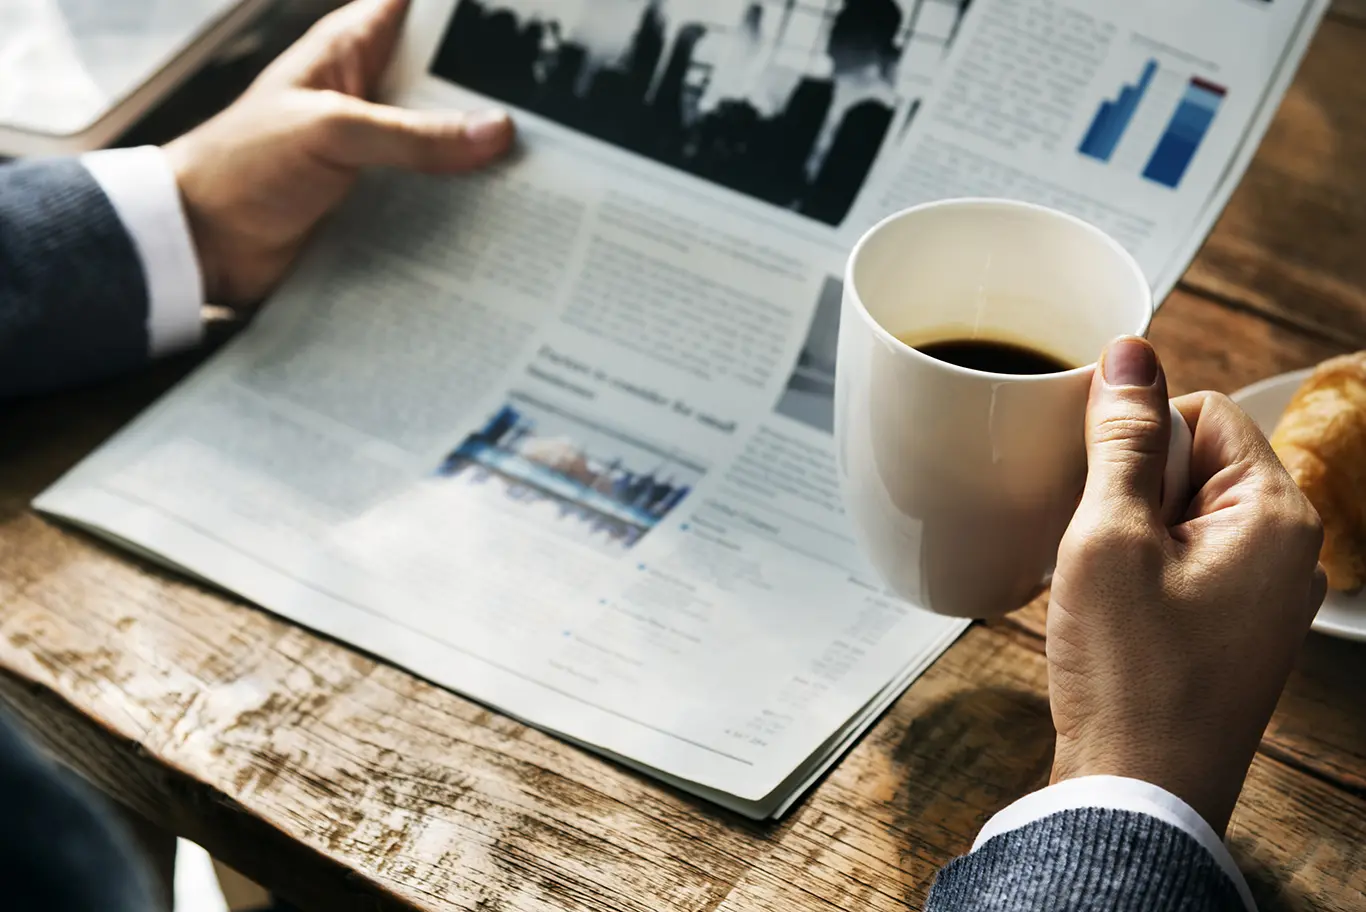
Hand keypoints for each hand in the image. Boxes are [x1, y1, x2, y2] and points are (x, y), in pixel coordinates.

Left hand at [165, 0, 513, 305]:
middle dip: (496, 98)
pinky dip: (465, 211)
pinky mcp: (381, 205)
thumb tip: (494, 131)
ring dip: (485, 162)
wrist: (200, 245)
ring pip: (450, 148)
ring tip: (547, 171)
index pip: (420, 12)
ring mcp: (379, 155)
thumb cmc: (241, 166)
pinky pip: (436, 201)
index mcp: (351, 52)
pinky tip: (503, 220)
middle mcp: (371, 98)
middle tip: (555, 116)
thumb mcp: (330, 132)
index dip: (468, 17)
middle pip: (451, 85)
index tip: (526, 33)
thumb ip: (413, 133)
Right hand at [1047, 336, 1325, 833]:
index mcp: (1276, 517)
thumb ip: (1121, 440)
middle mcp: (1288, 551)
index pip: (1204, 412)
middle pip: (1199, 460)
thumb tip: (1131, 353)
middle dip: (1132, 485)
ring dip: (1131, 528)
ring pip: (1186, 511)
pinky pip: (1188, 560)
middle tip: (1096, 545)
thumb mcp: (1109, 540)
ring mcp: (1264, 594)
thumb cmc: (1128, 675)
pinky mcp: (1235, 627)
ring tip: (1101, 583)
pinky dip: (1141, 566)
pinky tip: (1111, 608)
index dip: (1135, 436)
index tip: (1095, 487)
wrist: (1137, 792)